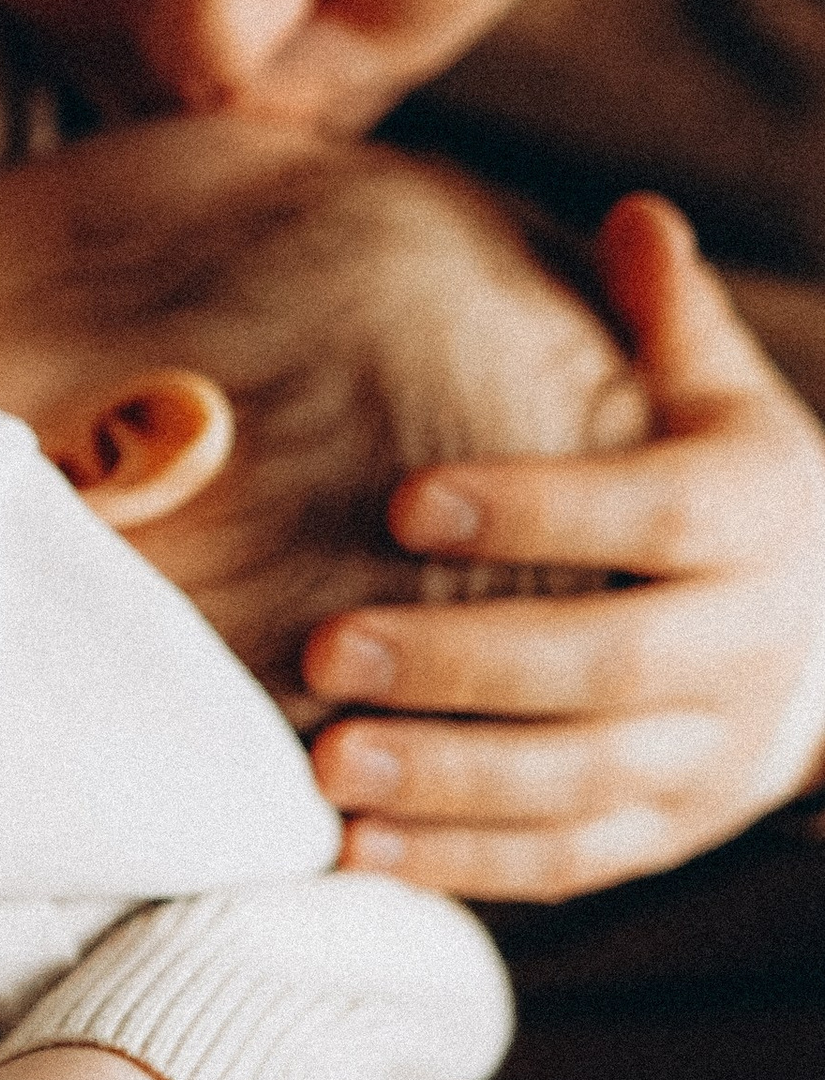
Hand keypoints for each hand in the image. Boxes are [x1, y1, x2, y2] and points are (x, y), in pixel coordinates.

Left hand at [308, 195, 824, 900]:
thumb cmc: (736, 496)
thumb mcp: (728, 402)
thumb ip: (671, 319)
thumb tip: (636, 215)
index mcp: (755, 523)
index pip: (648, 516)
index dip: (533, 509)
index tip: (403, 499)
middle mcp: (745, 649)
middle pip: (604, 666)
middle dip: (463, 664)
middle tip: (329, 650)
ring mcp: (709, 758)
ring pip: (579, 781)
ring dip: (448, 781)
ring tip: (326, 762)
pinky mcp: (665, 832)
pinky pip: (564, 859)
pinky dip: (461, 864)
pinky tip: (355, 849)